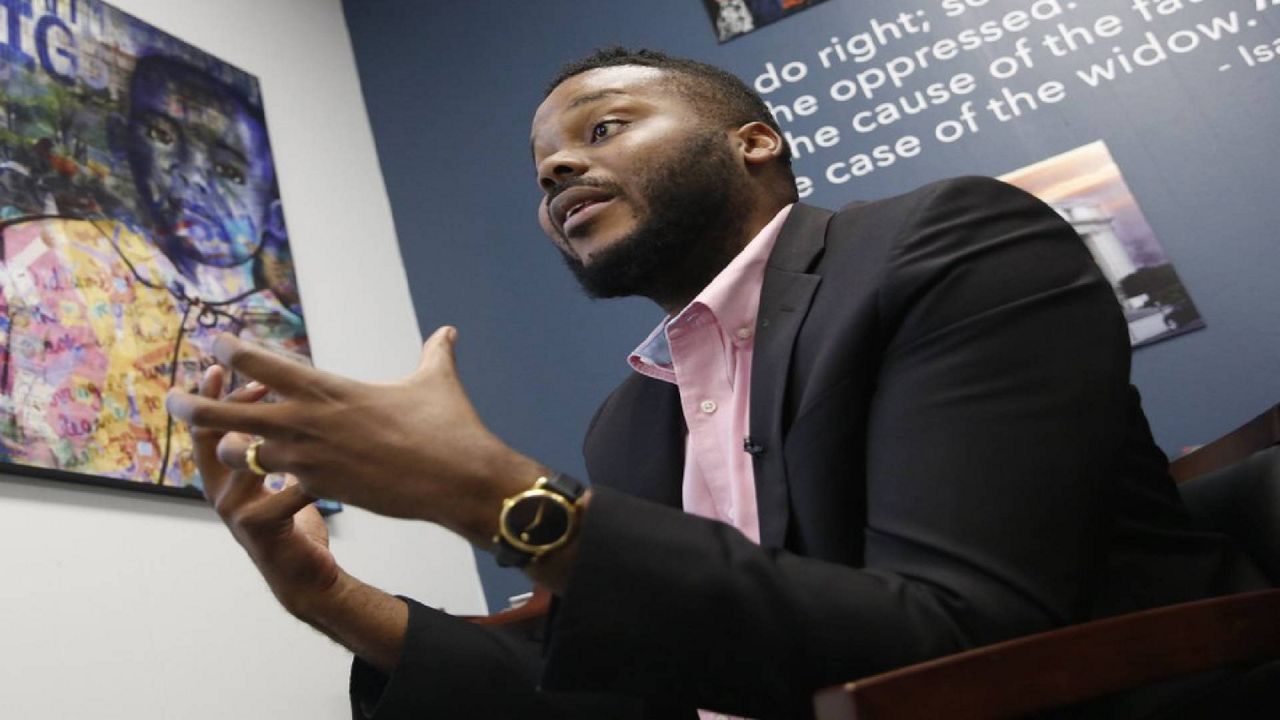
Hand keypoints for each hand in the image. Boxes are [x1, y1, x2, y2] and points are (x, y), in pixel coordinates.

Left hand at [167, 326, 541, 544]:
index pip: (267, 365)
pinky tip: (259, 485)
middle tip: (174, 400)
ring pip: (244, 453)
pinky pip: (277, 486)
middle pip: (234, 410)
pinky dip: (267, 483)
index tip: (216, 343)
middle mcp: (312, 421)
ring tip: (219, 448)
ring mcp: (312, 459)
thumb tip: (449, 331)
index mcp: (331, 388)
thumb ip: (435, 354)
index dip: (236, 352)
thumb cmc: (450, 428)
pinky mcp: (323, 490)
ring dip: (228, 449)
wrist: (460, 479)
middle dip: (199, 405)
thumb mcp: (438, 382)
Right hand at [192, 365, 339, 616]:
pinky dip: (304, 474)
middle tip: (240, 376)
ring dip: (264, 432)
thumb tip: (286, 398)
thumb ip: (276, 446)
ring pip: (243, 460)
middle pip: (212, 438)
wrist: (308, 577)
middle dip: (220, 403)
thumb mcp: (281, 478)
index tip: (221, 364)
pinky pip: (282, 490)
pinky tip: (325, 461)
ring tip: (286, 409)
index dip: (212, 396)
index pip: (208, 428)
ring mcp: (235, 511)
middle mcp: (221, 492)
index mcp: (225, 477)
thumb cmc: (296, 520)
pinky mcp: (258, 528)